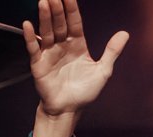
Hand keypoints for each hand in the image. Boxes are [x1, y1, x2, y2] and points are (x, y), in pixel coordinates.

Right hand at [22, 0, 127, 117]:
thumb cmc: (85, 91)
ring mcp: (49, 53)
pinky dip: (31, 37)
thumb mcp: (103, 71)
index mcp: (77, 45)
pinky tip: (28, 25)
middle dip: (57, 9)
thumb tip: (125, 33)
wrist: (69, 109)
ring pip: (47, 32)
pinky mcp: (38, 64)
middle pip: (59, 24)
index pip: (74, 22)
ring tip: (43, 3)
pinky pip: (34, 48)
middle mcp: (62, 46)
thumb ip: (112, 51)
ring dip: (45, 18)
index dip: (72, 8)